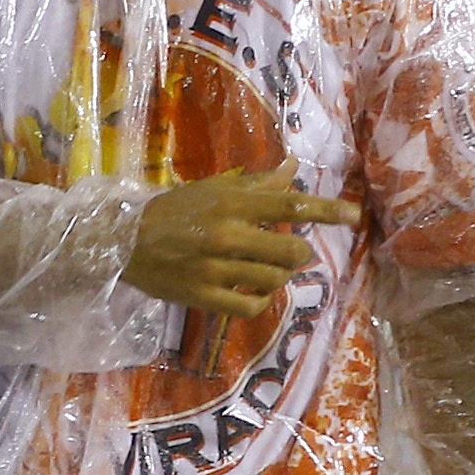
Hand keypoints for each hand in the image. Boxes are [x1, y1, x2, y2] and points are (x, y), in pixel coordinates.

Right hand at [121, 156, 361, 315]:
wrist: (120, 242)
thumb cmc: (171, 211)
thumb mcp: (212, 190)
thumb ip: (256, 184)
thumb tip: (293, 168)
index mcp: (230, 203)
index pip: (290, 204)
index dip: (327, 209)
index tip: (354, 215)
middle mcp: (227, 235)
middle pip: (290, 248)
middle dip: (298, 250)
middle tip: (290, 248)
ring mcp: (215, 269)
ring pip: (274, 279)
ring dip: (281, 274)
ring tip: (270, 268)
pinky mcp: (203, 297)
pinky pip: (251, 306)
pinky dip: (263, 300)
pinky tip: (257, 290)